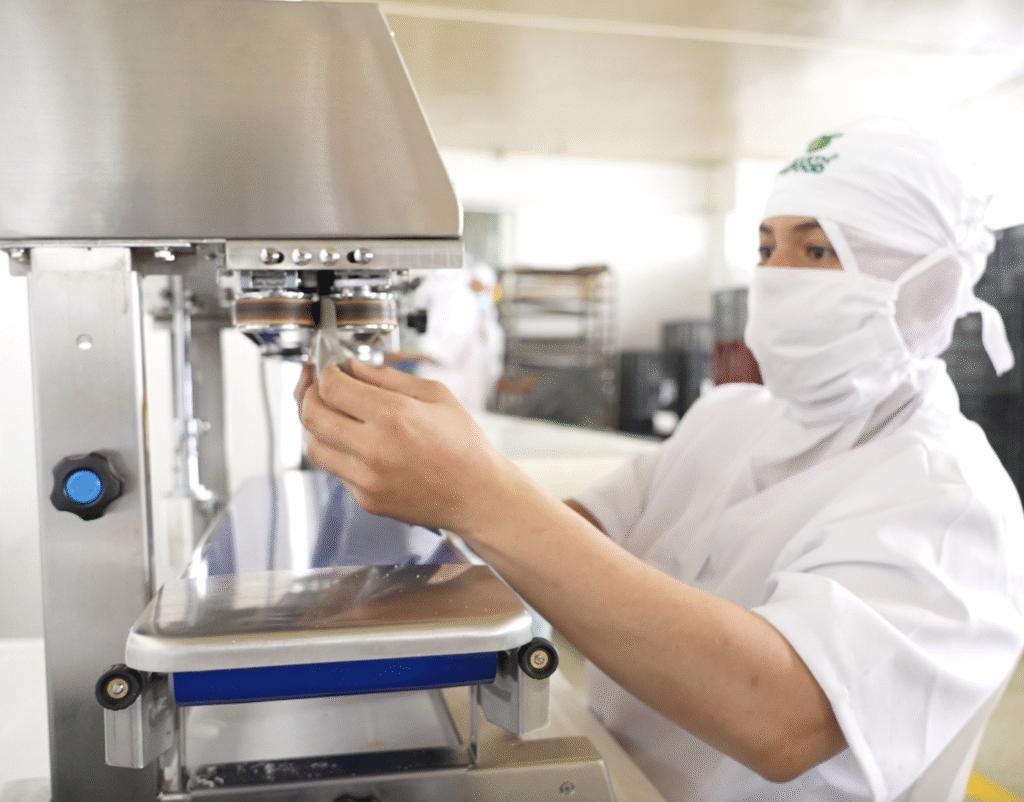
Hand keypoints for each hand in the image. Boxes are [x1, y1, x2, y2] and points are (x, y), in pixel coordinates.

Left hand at [295, 360, 517, 534]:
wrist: (479, 496)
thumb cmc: (465, 446)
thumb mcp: (435, 395)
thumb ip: (388, 378)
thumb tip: (353, 368)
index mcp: (393, 416)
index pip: (331, 387)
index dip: (323, 372)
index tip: (328, 368)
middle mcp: (374, 449)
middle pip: (311, 415)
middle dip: (307, 393)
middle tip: (316, 385)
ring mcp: (367, 479)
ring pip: (312, 446)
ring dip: (315, 425)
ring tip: (330, 413)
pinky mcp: (366, 500)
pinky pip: (334, 470)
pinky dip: (336, 452)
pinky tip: (353, 441)